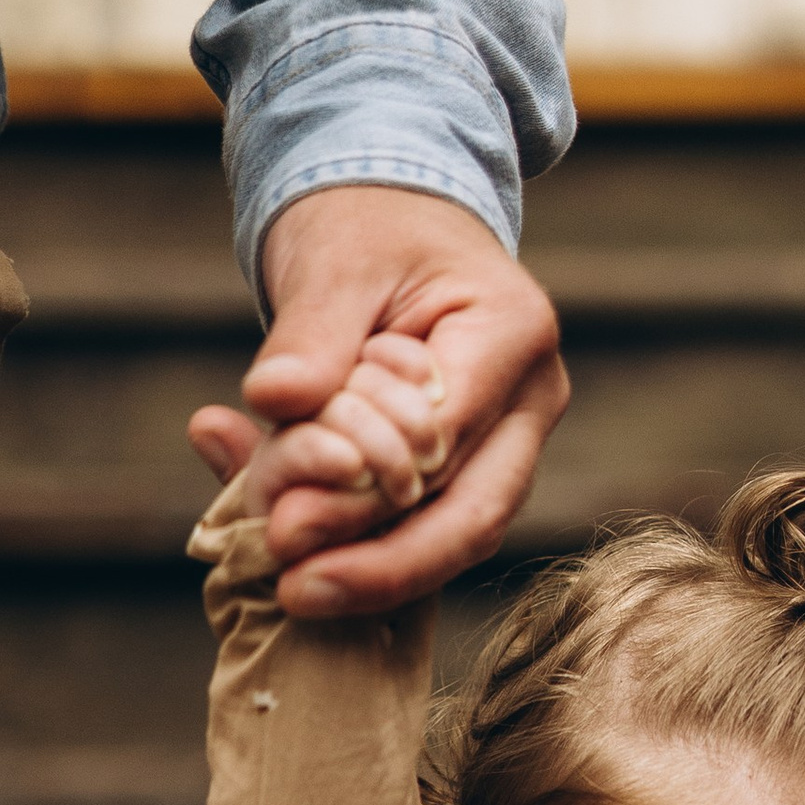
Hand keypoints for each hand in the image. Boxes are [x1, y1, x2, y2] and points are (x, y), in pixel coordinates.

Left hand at [187, 181, 567, 618]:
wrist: (390, 214)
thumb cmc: (367, 222)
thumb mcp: (333, 260)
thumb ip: (309, 334)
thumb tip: (275, 399)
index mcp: (513, 333)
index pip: (447, 440)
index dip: (370, 495)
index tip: (285, 525)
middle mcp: (529, 401)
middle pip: (473, 515)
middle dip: (384, 564)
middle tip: (295, 591)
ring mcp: (509, 444)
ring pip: (455, 535)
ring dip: (373, 568)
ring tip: (292, 589)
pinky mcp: (470, 471)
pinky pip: (424, 525)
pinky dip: (360, 543)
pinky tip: (296, 559)